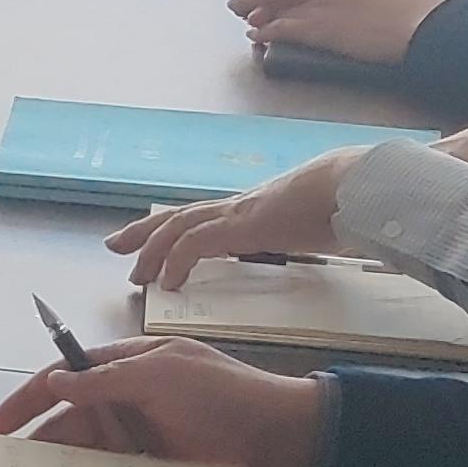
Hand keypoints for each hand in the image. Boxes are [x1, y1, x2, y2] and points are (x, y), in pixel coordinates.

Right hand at [0, 341, 325, 466]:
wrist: (283, 439)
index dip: (29, 399)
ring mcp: (141, 438)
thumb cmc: (222, 395)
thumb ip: (106, 381)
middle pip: (69, 420)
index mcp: (127, 366)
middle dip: (38, 443)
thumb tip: (53, 382)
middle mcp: (128, 401)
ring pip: (88, 454)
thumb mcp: (163, 375)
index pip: (65, 377)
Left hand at [112, 158, 354, 287]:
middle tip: (115, 246)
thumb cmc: (339, 203)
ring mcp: (236, 213)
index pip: (198, 215)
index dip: (170, 226)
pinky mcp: (242, 225)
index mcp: (248, 209)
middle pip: (176, 216)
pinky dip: (176, 261)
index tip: (147, 239)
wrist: (352, 186)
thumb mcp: (308, 223)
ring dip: (151, 250)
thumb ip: (294, 230)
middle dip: (143, 232)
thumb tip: (303, 237)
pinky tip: (168, 280)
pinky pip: (196, 243)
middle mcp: (235, 207)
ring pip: (177, 227)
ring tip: (135, 274)